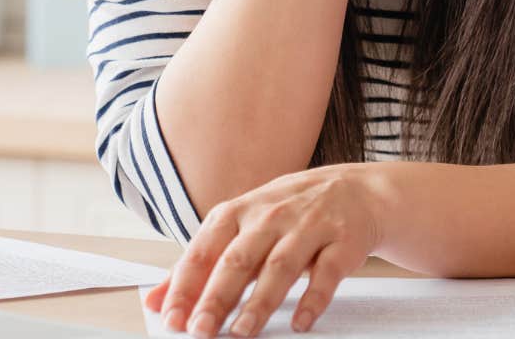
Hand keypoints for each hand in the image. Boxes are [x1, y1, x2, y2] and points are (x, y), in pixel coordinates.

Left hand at [146, 164, 386, 336]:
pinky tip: (301, 322)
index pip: (205, 250)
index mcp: (241, 211)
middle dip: (216, 298)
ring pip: (281, 266)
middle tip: (201, 332)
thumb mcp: (243, 227)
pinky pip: (327, 272)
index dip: (186, 286)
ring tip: (242, 333)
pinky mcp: (345, 240)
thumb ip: (201, 264)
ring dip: (260, 302)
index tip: (172, 319)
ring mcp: (311, 225)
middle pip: (239, 259)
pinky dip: (313, 299)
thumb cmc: (291, 213)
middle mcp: (274, 215)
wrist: (359, 190)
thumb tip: (155, 301)